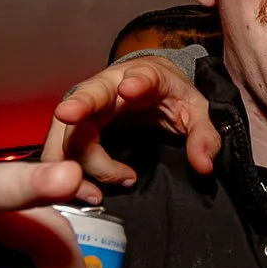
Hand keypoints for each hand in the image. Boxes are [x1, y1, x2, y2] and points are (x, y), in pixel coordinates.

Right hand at [43, 56, 220, 186]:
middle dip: (77, 105)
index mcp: (146, 77)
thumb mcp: (198, 112)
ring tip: (96, 192)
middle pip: (87, 95)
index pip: (142, 75)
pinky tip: (83, 192)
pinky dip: (63, 171)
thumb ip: (204, 136)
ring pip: (67, 129)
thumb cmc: (173, 96)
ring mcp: (88, 107)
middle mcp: (110, 87)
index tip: (130, 88)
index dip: (136, 82)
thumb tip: (203, 165)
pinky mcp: (77, 128)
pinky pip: (61, 149)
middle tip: (69, 115)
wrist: (152, 89)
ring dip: (71, 158)